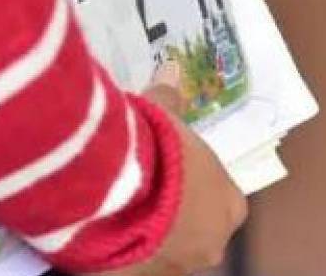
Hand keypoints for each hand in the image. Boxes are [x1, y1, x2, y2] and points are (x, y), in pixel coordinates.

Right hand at [102, 78, 246, 275]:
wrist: (115, 189)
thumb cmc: (157, 152)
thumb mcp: (164, 118)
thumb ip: (169, 100)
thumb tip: (172, 70)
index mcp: (228, 208)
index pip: (222, 200)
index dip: (195, 185)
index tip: (170, 172)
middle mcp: (210, 246)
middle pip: (194, 231)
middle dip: (171, 215)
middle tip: (140, 192)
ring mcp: (174, 268)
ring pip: (162, 253)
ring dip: (144, 236)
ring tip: (114, 210)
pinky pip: (128, 267)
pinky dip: (116, 253)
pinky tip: (97, 229)